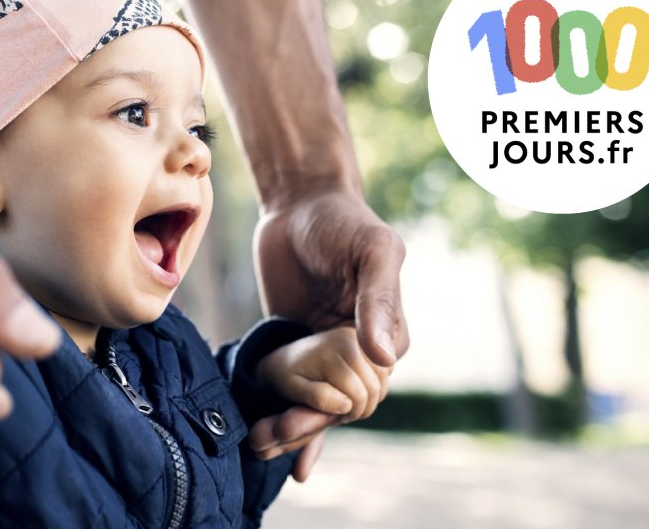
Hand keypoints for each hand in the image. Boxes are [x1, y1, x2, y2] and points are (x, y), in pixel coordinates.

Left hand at [251, 188, 406, 478]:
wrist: (300, 200)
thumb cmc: (344, 221)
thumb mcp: (372, 251)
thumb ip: (380, 300)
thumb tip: (384, 357)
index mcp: (387, 334)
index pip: (368, 386)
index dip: (343, 404)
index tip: (318, 414)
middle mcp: (358, 349)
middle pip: (339, 402)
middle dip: (310, 423)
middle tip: (276, 435)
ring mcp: (324, 350)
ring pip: (313, 401)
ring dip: (292, 427)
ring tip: (261, 447)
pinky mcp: (293, 345)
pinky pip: (290, 386)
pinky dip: (284, 414)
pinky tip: (269, 444)